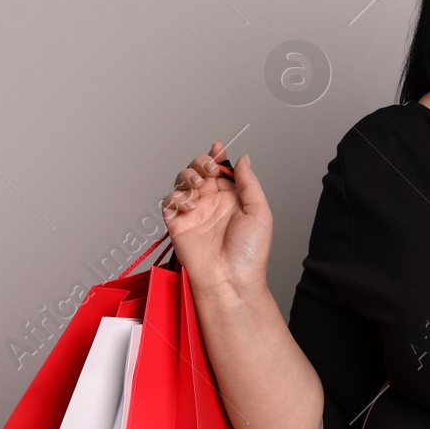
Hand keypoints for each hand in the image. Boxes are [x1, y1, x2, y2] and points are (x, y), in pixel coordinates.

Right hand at [160, 141, 270, 295]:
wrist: (231, 280)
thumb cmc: (250, 253)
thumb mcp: (260, 213)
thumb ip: (249, 183)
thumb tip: (243, 159)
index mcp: (232, 199)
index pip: (221, 171)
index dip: (217, 157)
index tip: (218, 147)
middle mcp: (212, 203)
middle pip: (199, 171)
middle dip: (201, 163)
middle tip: (209, 171)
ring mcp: (194, 213)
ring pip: (182, 182)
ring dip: (188, 176)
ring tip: (198, 187)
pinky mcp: (177, 224)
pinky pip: (169, 202)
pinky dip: (176, 197)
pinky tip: (189, 205)